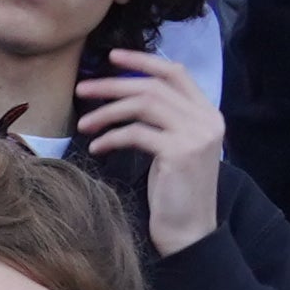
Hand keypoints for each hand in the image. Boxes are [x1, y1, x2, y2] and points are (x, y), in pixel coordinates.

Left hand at [79, 48, 227, 253]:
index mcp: (208, 114)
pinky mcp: (180, 152)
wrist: (189, 232)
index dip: (142, 61)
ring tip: (84, 124)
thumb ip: (161, 120)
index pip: (176, 73)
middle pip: (153, 86)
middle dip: (112, 85)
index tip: (111, 57)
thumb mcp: (172, 147)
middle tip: (82, 89)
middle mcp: (207, 120)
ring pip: (143, 105)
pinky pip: (135, 133)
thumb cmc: (174, 192)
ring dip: (107, 111)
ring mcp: (196, 135)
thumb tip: (122, 94)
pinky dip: (111, 137)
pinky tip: (97, 147)